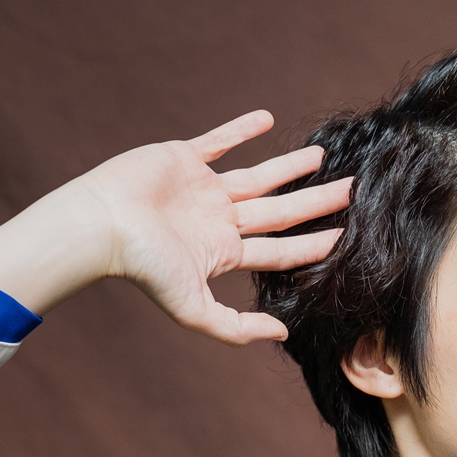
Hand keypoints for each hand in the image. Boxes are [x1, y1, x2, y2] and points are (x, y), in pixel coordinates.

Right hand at [0, 112, 350, 344]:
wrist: (103, 225)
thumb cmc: (144, 269)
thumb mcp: (195, 310)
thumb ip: (237, 328)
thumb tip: (284, 336)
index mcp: (223, 253)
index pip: (279, 250)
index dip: (312, 245)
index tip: (345, 235)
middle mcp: (218, 221)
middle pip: (280, 211)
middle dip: (316, 203)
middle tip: (353, 190)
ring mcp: (203, 189)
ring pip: (258, 176)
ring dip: (289, 168)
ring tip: (321, 157)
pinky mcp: (184, 158)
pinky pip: (219, 141)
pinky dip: (241, 130)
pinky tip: (267, 121)